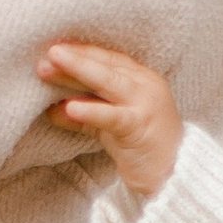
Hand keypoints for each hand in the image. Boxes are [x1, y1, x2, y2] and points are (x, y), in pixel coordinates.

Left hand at [39, 37, 182, 204]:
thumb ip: (85, 115)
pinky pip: (112, 117)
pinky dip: (91, 111)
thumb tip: (51, 109)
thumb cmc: (142, 146)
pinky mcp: (140, 128)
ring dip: (77, 71)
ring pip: (108, 82)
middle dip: (74, 57)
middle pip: (104, 64)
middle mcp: (144, 85)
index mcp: (139, 78)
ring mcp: (144, 104)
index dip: (79, 52)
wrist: (175, 175)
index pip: (106, 58)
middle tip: (47, 52)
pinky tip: (69, 108)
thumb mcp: (110, 126)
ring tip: (49, 67)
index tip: (53, 48)